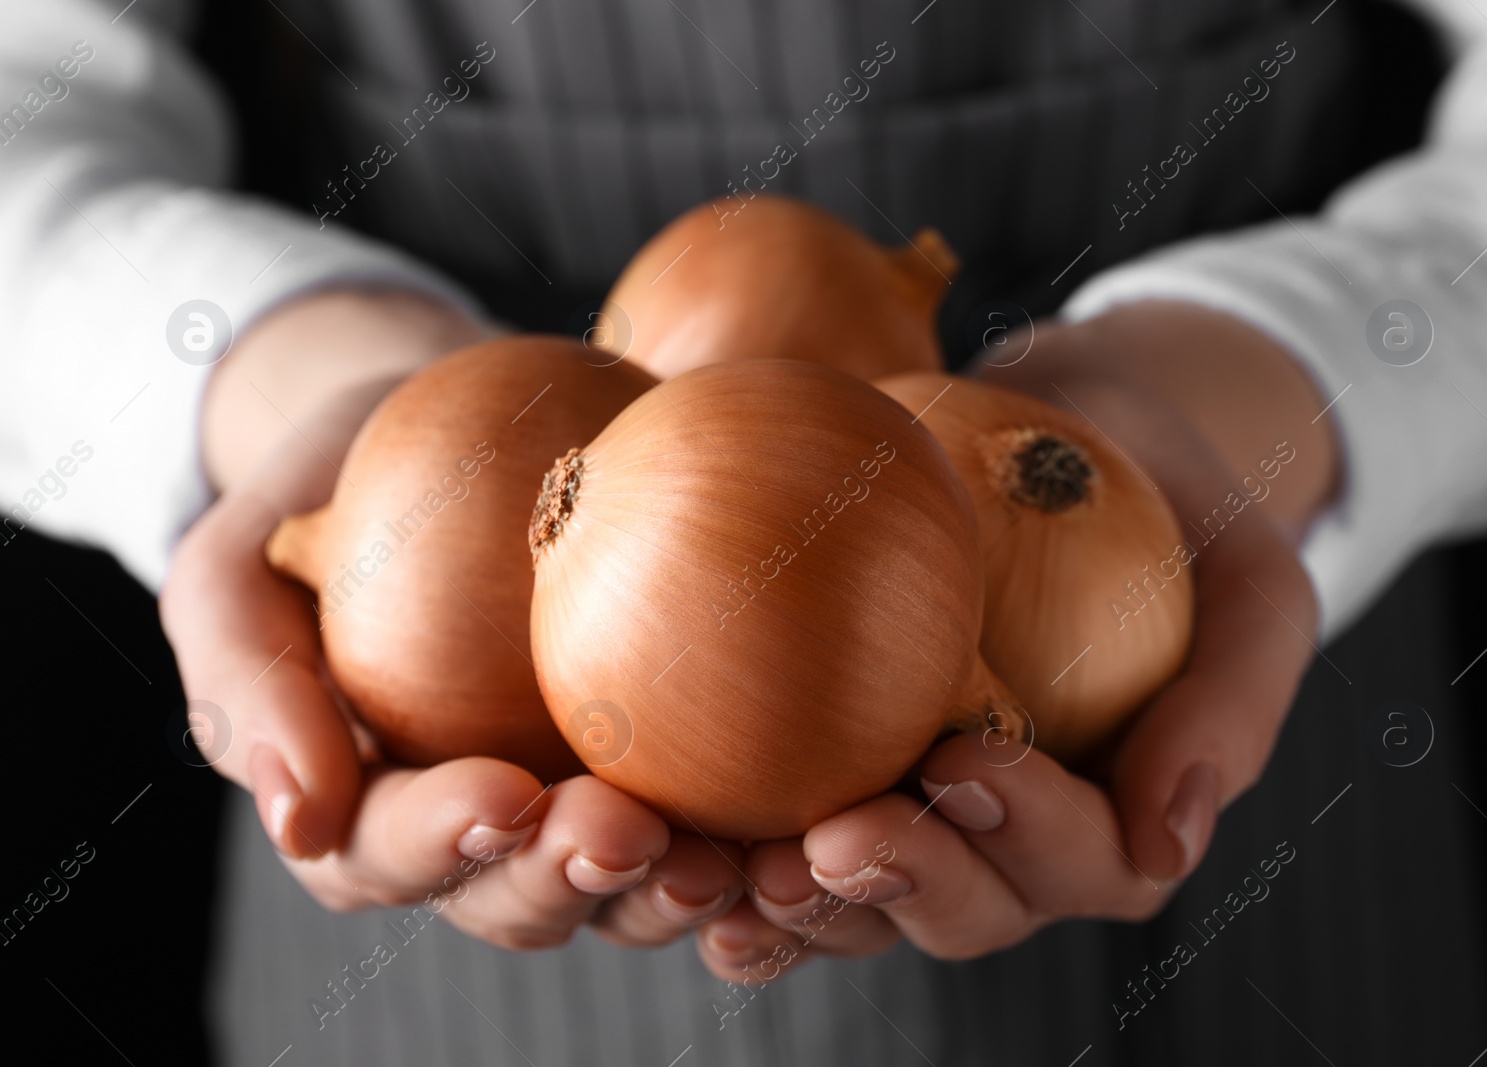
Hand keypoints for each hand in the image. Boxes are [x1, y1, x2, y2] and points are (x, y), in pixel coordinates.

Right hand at [162, 289, 746, 949]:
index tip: (501, 796)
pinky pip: (717, 804)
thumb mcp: (235, 568)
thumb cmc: (316, 498)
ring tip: (728, 856)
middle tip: (628, 834)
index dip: (446, 846)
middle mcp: (480, 830)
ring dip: (677, 885)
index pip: (393, 857)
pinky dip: (759, 823)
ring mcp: (579, 796)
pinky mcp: (669, 749)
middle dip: (573, 883)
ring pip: (630, 882)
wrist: (425, 425)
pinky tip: (808, 803)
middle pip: (524, 895)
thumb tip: (299, 818)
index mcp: (368, 812)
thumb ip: (249, 680)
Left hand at [695, 301, 1334, 976]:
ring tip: (737, 861)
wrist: (1085, 429)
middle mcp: (1006, 843)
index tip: (967, 762)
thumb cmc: (1183, 506)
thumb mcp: (1255, 582)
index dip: (1024, 839)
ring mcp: (914, 809)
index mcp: (1110, 821)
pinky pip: (771, 817)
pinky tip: (665, 814)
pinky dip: (722, 838)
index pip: (1078, 864)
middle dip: (899, 889)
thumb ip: (1234, 703)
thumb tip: (1169, 841)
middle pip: (958, 908)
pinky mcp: (829, 759)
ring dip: (796, 898)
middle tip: (833, 841)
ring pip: (855, 897)